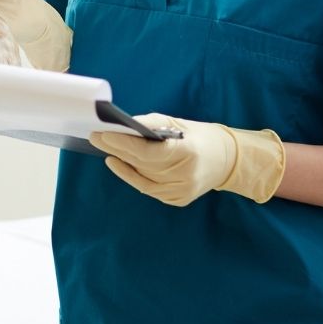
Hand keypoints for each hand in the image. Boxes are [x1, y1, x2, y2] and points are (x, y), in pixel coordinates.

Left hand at [89, 114, 284, 206]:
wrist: (227, 160)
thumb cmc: (199, 136)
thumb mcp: (177, 124)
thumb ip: (150, 125)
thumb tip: (121, 126)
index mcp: (188, 152)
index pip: (148, 152)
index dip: (123, 144)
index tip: (102, 133)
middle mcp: (185, 175)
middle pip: (142, 164)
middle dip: (116, 149)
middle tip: (95, 137)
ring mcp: (182, 191)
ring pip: (142, 178)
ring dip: (120, 162)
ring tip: (104, 147)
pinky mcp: (178, 199)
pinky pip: (148, 188)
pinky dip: (131, 176)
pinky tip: (117, 164)